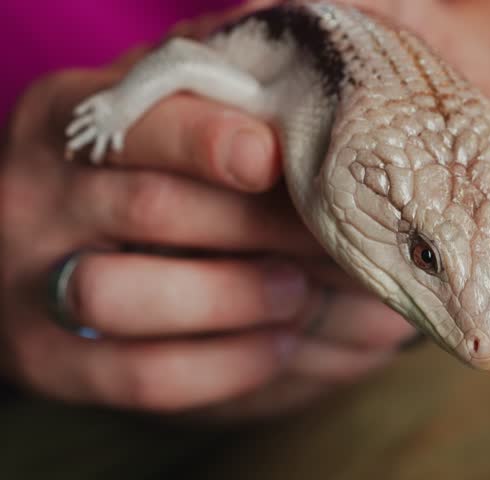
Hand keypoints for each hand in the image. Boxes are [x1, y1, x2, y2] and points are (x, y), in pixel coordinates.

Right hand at [0, 47, 415, 416]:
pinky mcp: (49, 361)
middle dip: (263, 229)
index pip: (139, 123)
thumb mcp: (164, 108)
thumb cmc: (138, 169)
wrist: (51, 251)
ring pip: (131, 296)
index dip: (209, 140)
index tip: (274, 158)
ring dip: (238, 299)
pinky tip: (281, 344)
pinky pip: (142, 375)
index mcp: (70, 118)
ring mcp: (33, 282)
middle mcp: (37, 195)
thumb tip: (312, 28)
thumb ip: (221, 75)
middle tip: (341, 242)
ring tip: (304, 294)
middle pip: (153, 210)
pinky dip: (226, 365)